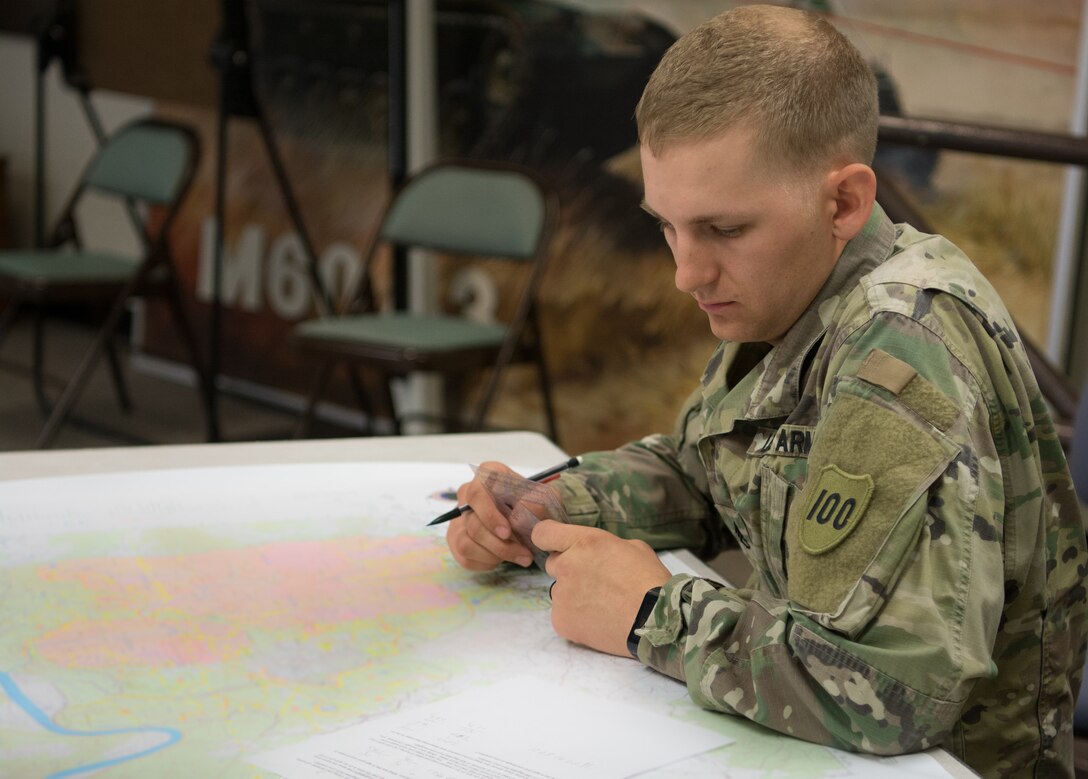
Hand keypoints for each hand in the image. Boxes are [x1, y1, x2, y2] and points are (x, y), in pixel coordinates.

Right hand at [446, 461, 533, 570]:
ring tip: (520, 556)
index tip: (507, 532)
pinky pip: (465, 556)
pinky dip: (487, 561)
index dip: (489, 515)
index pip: (477, 493)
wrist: (532, 518)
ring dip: (496, 554)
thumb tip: (519, 515)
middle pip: (473, 523)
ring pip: (467, 543)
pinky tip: (504, 556)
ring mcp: (460, 516)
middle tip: (525, 554)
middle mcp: (469, 493)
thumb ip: (537, 502)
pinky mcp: (457, 538)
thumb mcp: (546, 498)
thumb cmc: (536, 503)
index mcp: (488, 476)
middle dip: (500, 544)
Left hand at [533, 520, 669, 656]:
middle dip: (569, 569)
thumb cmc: (650, 581)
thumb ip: (605, 546)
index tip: (557, 545)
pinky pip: (562, 614)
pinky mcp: (561, 621)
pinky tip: (598, 621)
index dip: (549, 537)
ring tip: (602, 605)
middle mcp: (567, 566)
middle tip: (595, 581)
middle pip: (553, 564)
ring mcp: (561, 595)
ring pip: (560, 591)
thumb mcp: (633, 547)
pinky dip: (575, 617)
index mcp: (585, 542)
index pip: (543, 533)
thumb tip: (598, 553)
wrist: (655, 622)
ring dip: (574, 595)